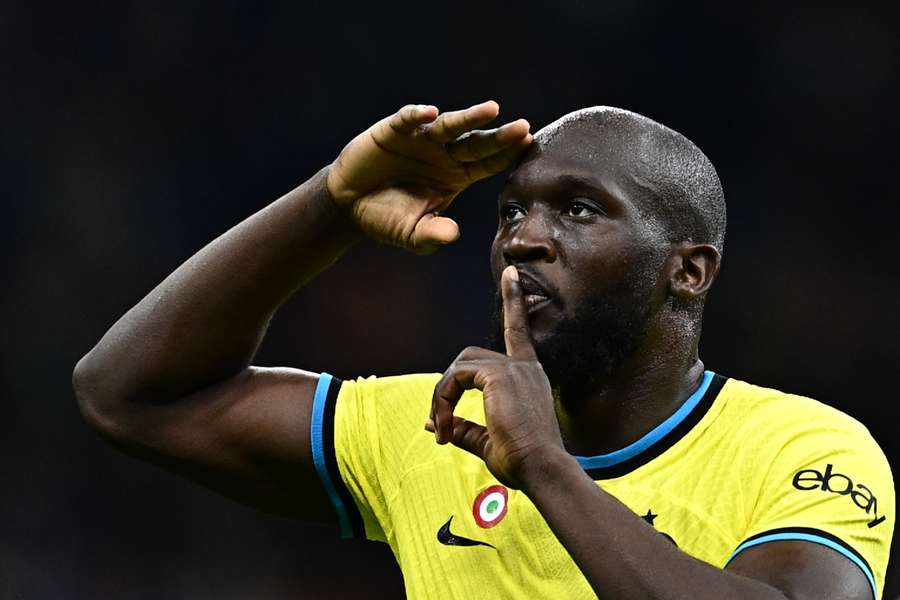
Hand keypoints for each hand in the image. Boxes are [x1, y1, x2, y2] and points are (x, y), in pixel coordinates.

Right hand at [326, 102, 531, 253]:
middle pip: (477, 143)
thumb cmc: (386, 218)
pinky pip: (408, 120)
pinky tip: (430, 114)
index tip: (528, 147)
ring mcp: (420, 140)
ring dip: (470, 118)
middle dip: (500, 136)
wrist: (349, 206)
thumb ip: (433, 235)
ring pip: (450, 126)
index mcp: (456, 176)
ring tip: (492, 110)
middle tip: (523, 128)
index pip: (488, 163)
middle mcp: (444, 154)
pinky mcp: (393, 130)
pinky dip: (418, 116)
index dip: (507, 156)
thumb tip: (453, 234)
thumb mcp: (412, 234)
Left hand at [426, 266, 565, 488]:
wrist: (542, 469)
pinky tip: (445, 426)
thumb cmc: (524, 461)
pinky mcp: (498, 375)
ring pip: (459, 367)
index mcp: (529, 376)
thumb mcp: (489, 443)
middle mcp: (524, 367)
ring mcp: (512, 368)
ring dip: (442, 397)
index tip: (511, 273)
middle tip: (441, 424)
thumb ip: (462, 428)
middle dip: (447, 386)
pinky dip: (443, 401)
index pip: (517, 332)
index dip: (513, 302)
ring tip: (443, 430)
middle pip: (469, 357)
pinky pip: (455, 378)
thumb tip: (433, 423)